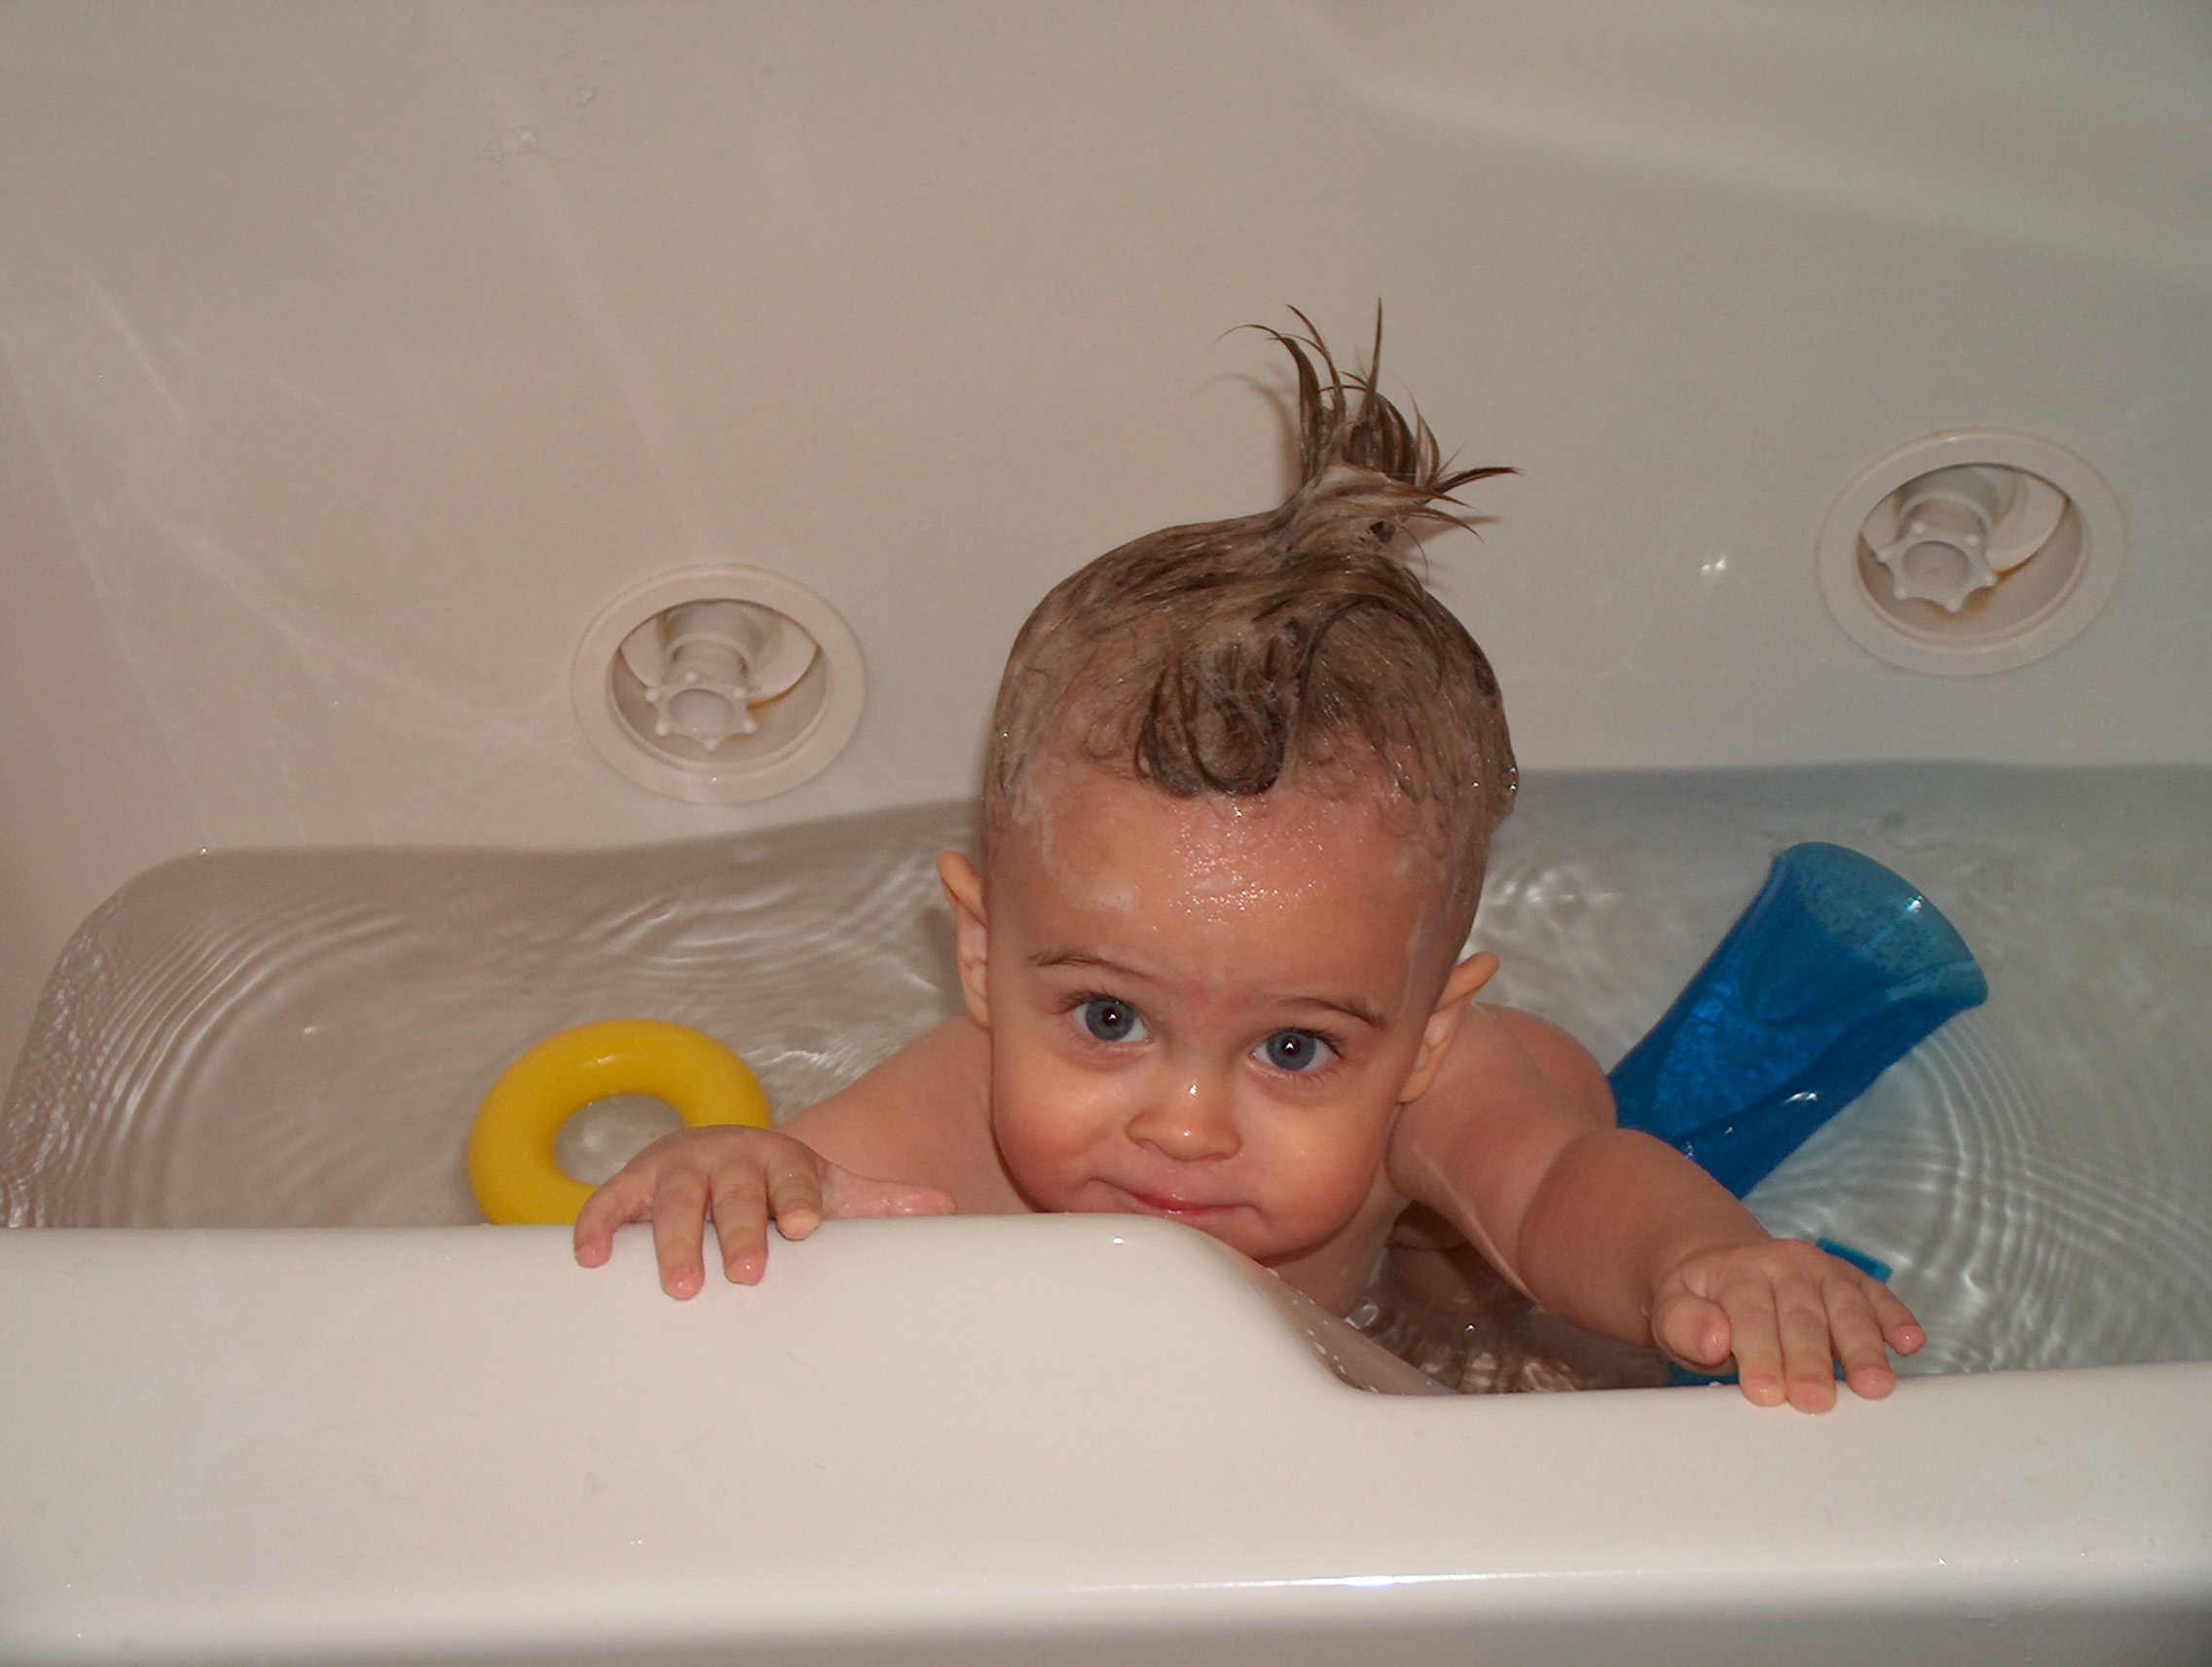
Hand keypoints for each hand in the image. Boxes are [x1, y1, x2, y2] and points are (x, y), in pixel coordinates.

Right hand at [572, 1126, 955, 1297]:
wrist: (724, 1153)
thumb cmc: (782, 1187)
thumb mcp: (832, 1189)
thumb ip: (881, 1201)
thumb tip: (946, 1209)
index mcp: (782, 1161)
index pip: (793, 1179)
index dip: (798, 1198)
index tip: (804, 1226)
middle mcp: (728, 1158)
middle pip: (735, 1193)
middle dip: (741, 1229)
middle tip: (747, 1272)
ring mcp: (677, 1168)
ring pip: (675, 1201)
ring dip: (675, 1239)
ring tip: (681, 1284)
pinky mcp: (633, 1184)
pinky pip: (610, 1202)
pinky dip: (597, 1226)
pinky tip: (590, 1258)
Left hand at [1650, 1238, 1925, 1411]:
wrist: (1722, 1268)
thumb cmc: (1700, 1305)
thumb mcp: (1671, 1311)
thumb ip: (1684, 1324)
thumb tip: (1714, 1337)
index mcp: (1736, 1272)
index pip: (1750, 1315)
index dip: (1758, 1354)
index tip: (1765, 1392)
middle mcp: (1783, 1264)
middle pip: (1801, 1316)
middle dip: (1810, 1360)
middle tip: (1815, 1401)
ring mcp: (1821, 1271)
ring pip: (1846, 1307)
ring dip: (1863, 1347)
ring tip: (1875, 1385)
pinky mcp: (1851, 1281)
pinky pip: (1876, 1296)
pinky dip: (1895, 1318)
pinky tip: (1910, 1342)